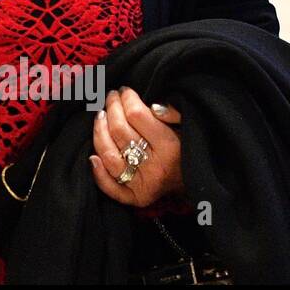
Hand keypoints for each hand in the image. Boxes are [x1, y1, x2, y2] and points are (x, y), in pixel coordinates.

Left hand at [89, 87, 183, 207]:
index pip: (137, 115)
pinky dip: (98, 172)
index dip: (127, 99)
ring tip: (100, 115)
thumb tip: (152, 106)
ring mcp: (142, 184)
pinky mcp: (135, 198)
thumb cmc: (187, 149)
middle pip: (120, 131)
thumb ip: (172, 113)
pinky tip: (92, 156)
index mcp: (170, 147)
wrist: (197, 182)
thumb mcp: (188, 126)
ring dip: (99, 131)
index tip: (125, 91)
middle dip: (112, 108)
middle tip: (111, 98)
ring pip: (109, 154)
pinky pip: (110, 187)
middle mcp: (155, 167)